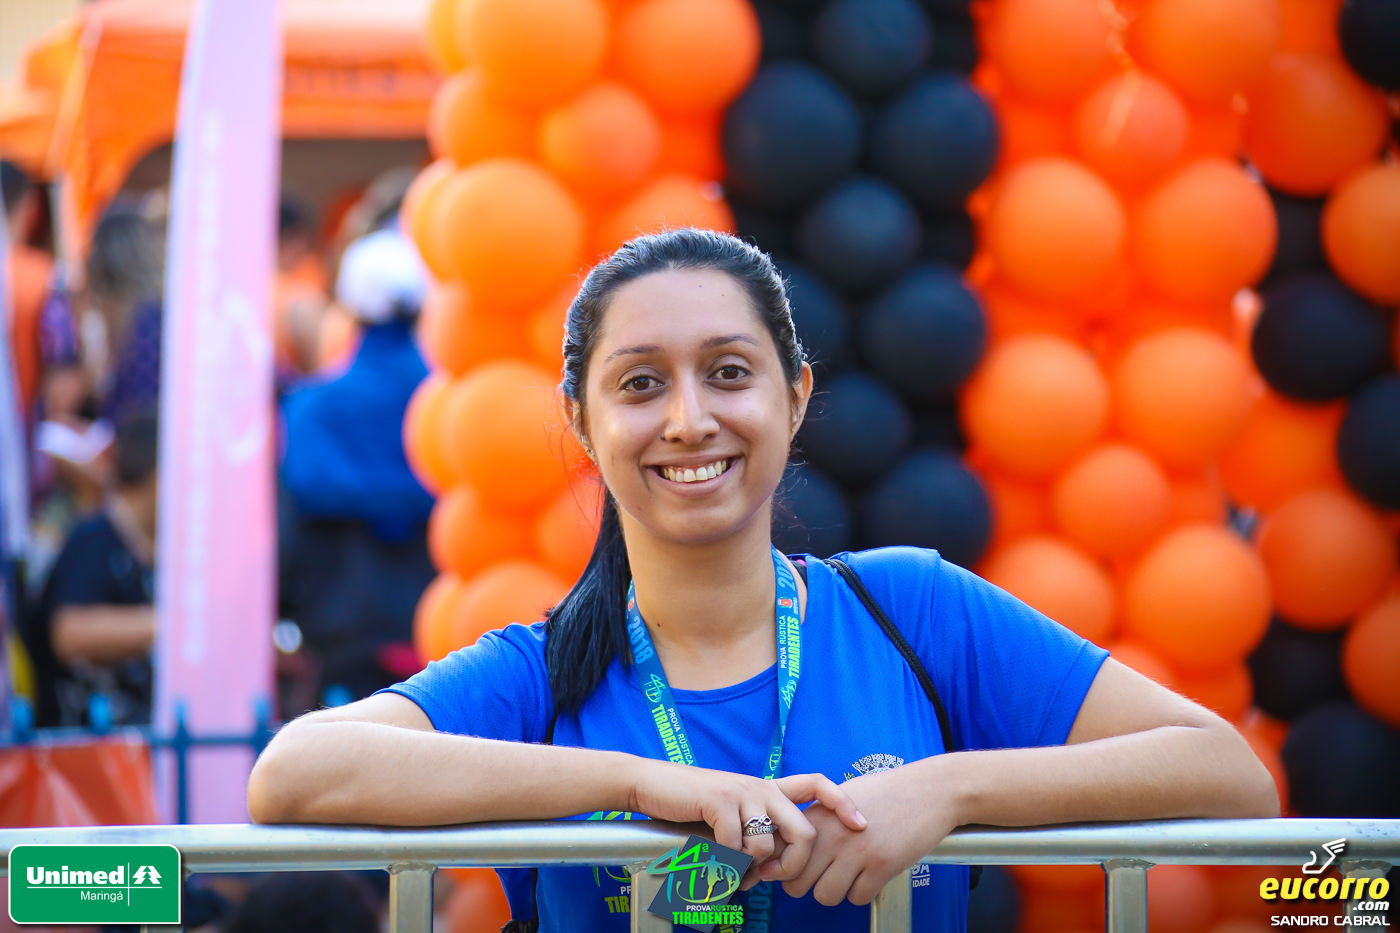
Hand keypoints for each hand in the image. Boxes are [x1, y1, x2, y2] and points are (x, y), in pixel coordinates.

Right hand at [627, 758, 867, 887]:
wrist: (652, 785)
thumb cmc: (692, 806)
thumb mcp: (730, 820)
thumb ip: (753, 840)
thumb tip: (767, 874)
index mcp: (768, 789)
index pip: (817, 784)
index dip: (843, 803)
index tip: (860, 824)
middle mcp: (761, 787)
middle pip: (805, 831)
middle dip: (796, 865)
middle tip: (776, 878)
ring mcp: (742, 792)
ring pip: (768, 846)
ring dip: (750, 868)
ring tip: (731, 866)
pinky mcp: (720, 801)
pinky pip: (736, 847)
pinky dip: (725, 863)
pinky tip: (711, 856)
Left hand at [777, 758, 960, 906]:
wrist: (928, 790)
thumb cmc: (885, 793)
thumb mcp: (841, 797)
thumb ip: (816, 821)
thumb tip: (791, 847)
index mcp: (817, 815)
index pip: (779, 854)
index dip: (785, 868)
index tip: (797, 869)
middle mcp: (831, 834)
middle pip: (796, 884)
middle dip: (808, 885)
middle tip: (825, 875)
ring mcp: (856, 851)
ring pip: (824, 896)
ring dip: (836, 891)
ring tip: (850, 874)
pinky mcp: (881, 865)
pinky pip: (857, 898)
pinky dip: (863, 892)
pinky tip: (871, 874)